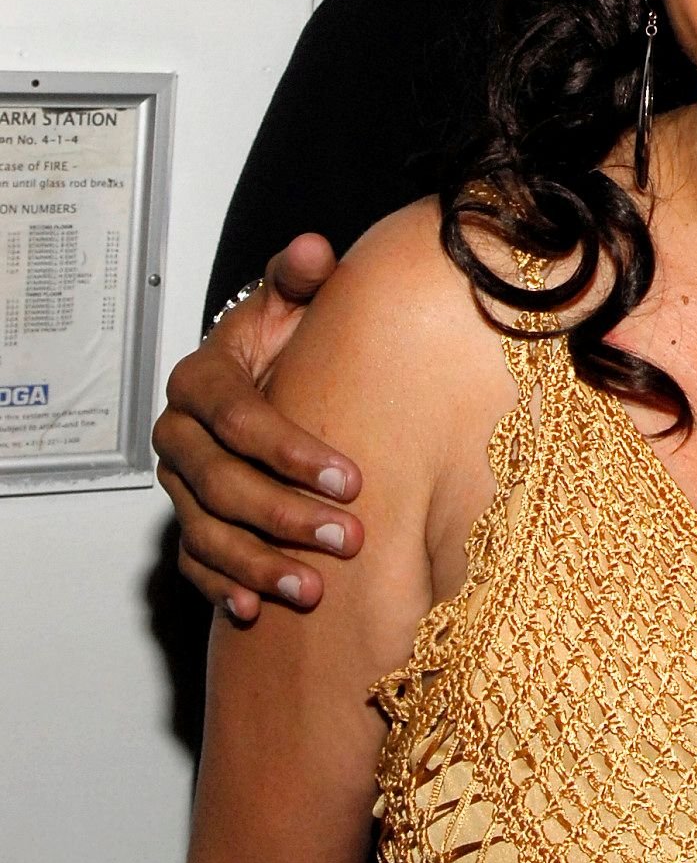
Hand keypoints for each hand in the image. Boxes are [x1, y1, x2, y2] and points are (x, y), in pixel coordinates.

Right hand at [153, 236, 360, 621]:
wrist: (277, 377)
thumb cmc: (292, 340)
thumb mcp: (297, 303)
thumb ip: (302, 279)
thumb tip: (314, 251)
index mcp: (201, 380)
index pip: (238, 419)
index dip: (291, 450)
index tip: (352, 478)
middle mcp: (179, 436)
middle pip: (220, 484)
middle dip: (285, 516)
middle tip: (348, 540)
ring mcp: (180, 485)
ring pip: (206, 532)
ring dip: (258, 564)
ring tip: (313, 590)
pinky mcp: (188, 523)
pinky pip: (193, 564)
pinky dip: (222, 588)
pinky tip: (255, 611)